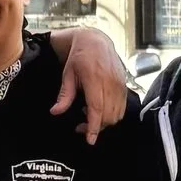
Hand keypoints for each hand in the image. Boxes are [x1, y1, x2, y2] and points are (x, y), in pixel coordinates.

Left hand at [49, 23, 129, 143]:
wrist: (96, 41)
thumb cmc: (79, 57)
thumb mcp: (67, 75)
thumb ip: (64, 95)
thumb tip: (56, 111)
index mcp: (95, 79)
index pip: (97, 108)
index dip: (94, 126)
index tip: (90, 139)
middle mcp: (110, 82)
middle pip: (108, 115)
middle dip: (96, 127)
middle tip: (81, 125)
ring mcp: (120, 84)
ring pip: (117, 114)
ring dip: (104, 121)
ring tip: (89, 114)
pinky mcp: (125, 85)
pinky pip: (122, 107)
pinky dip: (111, 114)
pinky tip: (99, 108)